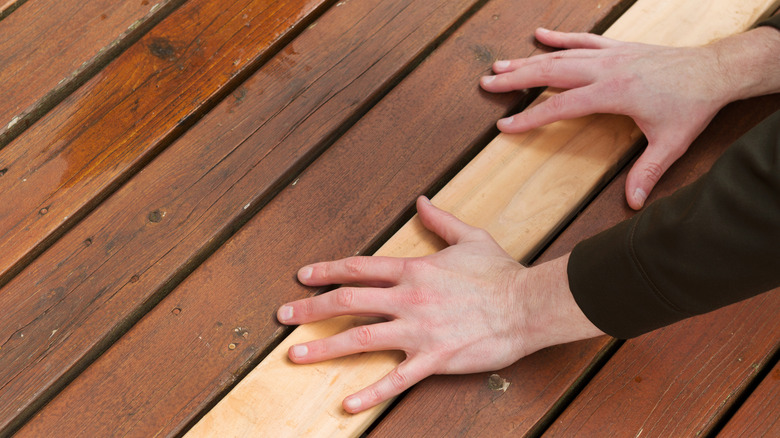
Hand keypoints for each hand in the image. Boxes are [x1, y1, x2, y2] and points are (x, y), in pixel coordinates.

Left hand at [277, 197, 602, 412]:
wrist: (527, 305)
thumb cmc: (500, 273)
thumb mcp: (470, 238)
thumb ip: (441, 221)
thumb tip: (422, 200)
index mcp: (414, 270)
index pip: (359, 267)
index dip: (327, 270)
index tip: (303, 276)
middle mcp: (408, 299)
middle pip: (348, 301)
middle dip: (310, 309)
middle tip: (282, 315)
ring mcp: (419, 331)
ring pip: (361, 338)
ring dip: (324, 348)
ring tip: (294, 356)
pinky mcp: (434, 359)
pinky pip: (396, 379)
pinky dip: (371, 393)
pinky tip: (347, 404)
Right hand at [480, 28, 732, 208]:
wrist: (716, 70)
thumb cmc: (693, 106)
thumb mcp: (671, 143)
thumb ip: (648, 172)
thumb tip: (633, 203)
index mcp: (613, 93)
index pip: (560, 107)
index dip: (530, 118)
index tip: (505, 126)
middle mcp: (606, 69)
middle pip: (550, 73)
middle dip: (516, 79)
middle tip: (487, 83)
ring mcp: (611, 55)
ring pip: (561, 55)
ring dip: (528, 59)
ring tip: (500, 65)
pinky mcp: (618, 48)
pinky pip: (583, 39)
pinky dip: (559, 37)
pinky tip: (539, 34)